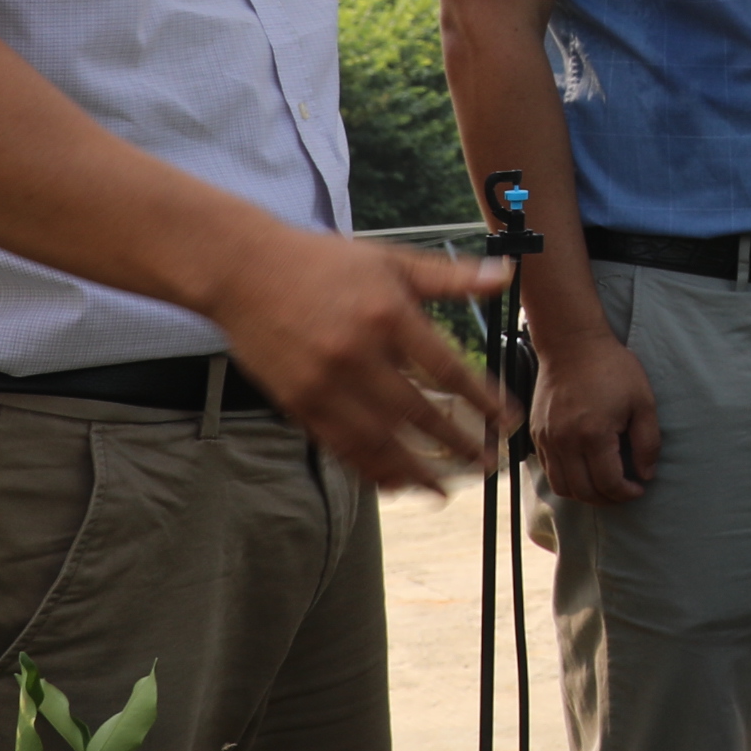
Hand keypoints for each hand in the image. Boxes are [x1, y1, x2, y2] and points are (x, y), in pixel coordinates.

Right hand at [209, 234, 515, 491]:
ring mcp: (324, 383)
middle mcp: (358, 355)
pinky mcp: (296, 402)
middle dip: (456, 444)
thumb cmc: (324, 262)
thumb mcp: (392, 259)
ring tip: (443, 491)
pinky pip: (339, 445)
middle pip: (417, 413)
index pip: (447, 369)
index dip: (480, 400)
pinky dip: (368, 468)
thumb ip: (450, 276)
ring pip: (377, 440)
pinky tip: (392, 482)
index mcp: (388, 316)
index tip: (506, 422)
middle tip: (487, 464)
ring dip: (414, 471)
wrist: (244, 270)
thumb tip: (505, 275)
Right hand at [530, 332, 662, 506]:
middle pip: (583, 492)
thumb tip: (646, 474)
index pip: (609, 483)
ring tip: (605, 485)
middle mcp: (564, 441)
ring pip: (561, 486)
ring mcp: (546, 438)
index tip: (640, 488)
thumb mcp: (643, 401)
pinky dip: (567, 478)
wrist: (572, 344)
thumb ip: (648, 442)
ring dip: (585, 494)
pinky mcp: (536, 433)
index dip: (627, 493)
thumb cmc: (613, 368)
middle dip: (607, 499)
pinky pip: (549, 469)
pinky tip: (586, 469)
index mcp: (593, 434)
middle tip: (624, 492)